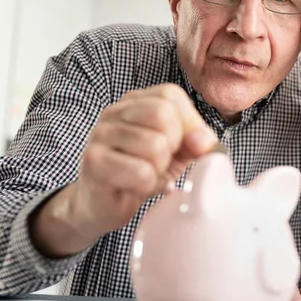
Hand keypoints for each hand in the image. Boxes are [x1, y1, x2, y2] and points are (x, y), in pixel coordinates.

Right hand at [30, 84, 218, 255]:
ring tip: (145, 174)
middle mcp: (114, 112)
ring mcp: (100, 135)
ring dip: (159, 168)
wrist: (103, 204)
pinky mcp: (94, 162)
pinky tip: (134, 186)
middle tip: (161, 162)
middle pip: (163, 114)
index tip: (189, 145)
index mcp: (135, 102)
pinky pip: (141, 172)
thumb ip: (196, 141)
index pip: (171, 95)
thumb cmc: (140, 173)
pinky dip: (147, 185)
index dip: (190, 122)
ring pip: (155, 145)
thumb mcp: (177, 153)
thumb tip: (205, 141)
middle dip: (173, 145)